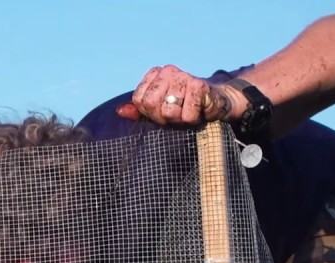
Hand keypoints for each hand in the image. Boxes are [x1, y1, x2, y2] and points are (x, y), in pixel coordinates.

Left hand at [115, 64, 243, 126]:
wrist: (216, 101)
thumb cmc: (184, 106)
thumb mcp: (158, 109)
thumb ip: (138, 111)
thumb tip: (119, 112)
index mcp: (156, 74)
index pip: (140, 101)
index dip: (150, 113)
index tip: (164, 110)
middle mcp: (169, 71)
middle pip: (152, 105)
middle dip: (164, 117)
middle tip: (177, 113)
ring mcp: (184, 77)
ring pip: (168, 111)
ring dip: (179, 119)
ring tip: (188, 111)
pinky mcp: (200, 86)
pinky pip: (187, 115)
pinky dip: (192, 119)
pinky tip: (199, 110)